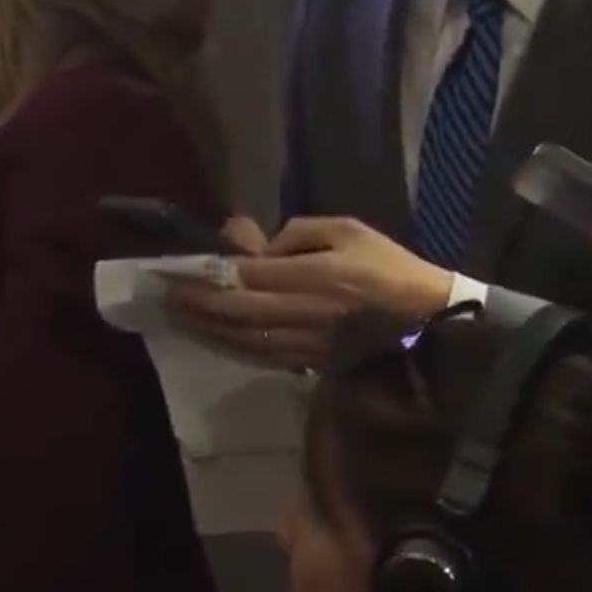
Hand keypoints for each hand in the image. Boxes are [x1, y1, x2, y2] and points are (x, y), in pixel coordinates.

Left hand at [165, 216, 451, 370]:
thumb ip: (296, 233)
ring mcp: (306, 343)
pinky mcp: (311, 362)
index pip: (246, 278)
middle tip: (164, 295)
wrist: (427, 320)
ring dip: (206, 330)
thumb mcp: (347, 230)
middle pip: (236, 313)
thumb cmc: (389, 266)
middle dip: (195, 305)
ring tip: (177, 317)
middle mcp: (304, 313)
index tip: (176, 269)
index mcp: (315, 277)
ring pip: (243, 340)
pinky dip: (230, 347)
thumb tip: (252, 246)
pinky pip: (260, 356)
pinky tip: (213, 337)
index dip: (206, 276)